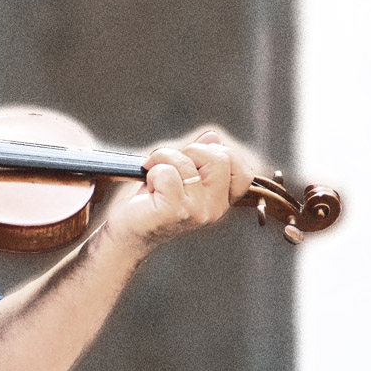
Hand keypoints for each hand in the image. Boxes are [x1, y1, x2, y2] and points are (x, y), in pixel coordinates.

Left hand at [103, 130, 254, 254]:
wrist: (128, 233)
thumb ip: (199, 158)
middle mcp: (214, 208)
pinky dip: (152, 171)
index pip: (243, 172)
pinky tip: (149, 186)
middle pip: (220, 158)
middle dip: (191, 151)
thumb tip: (213, 137)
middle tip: (171, 164)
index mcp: (221, 201)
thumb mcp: (180, 176)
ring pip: (187, 162)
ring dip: (162, 159)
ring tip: (154, 176)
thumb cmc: (151, 204)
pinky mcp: (175, 210)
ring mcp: (197, 211)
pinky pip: (167, 172)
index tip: (196, 159)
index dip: (221, 154)